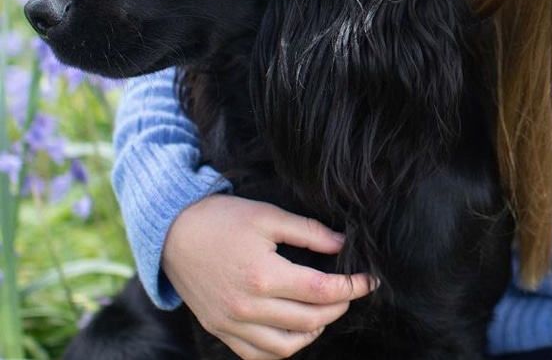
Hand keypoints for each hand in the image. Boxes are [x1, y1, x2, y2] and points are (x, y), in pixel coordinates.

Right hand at [163, 194, 375, 359]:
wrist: (172, 234)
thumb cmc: (221, 220)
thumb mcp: (268, 216)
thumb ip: (309, 232)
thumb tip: (342, 244)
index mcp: (262, 276)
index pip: (321, 291)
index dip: (352, 287)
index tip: (370, 280)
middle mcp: (247, 307)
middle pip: (310, 320)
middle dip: (339, 306)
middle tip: (350, 291)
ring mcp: (231, 324)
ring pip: (286, 346)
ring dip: (314, 331)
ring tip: (325, 310)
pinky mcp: (220, 330)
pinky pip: (258, 355)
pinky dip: (283, 347)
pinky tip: (295, 328)